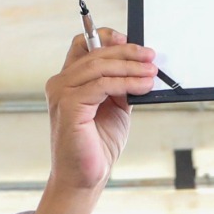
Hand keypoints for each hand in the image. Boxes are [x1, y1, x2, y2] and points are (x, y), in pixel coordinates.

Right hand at [37, 28, 155, 213]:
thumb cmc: (97, 144)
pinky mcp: (69, 106)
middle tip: (151, 57)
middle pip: (95, 53)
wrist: (85, 176)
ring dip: (131, 68)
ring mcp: (61, 93)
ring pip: (100, 67)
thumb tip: (140, 66)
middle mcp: (60, 83)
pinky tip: (142, 86)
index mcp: (68, 80)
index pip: (83, 45)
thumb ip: (120, 85)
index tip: (131, 41)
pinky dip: (126, 83)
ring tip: (152, 73)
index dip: (106, 37)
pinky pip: (102, 85)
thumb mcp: (114, 107)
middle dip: (128, 53)